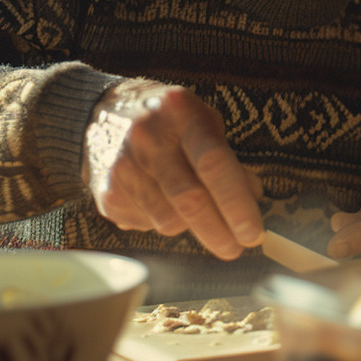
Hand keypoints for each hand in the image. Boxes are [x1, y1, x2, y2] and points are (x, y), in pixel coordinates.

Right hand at [82, 82, 262, 259]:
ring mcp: (122, 166)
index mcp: (180, 112)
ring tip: (195, 208)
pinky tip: (162, 200)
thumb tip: (252, 198)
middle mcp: (146, 137)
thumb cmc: (171, 121)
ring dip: (191, 226)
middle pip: (189, 200)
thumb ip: (228, 160)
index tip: (253, 233)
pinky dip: (164, 221)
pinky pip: (148, 225)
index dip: (236, 203)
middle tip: (237, 248)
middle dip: (218, 232)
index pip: (213, 163)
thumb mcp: (205, 123)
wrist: (109, 114)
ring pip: (169, 221)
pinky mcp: (106, 193)